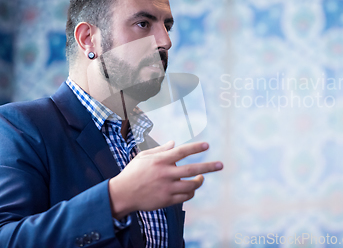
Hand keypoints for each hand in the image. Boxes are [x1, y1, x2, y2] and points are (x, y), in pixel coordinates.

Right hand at [108, 141, 222, 218]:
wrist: (122, 194)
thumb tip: (174, 143)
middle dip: (208, 167)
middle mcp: (165, 174)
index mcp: (160, 161)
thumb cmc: (132, 173)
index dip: (195, 148)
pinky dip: (190, 192)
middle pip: (192, 169)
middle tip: (220, 165)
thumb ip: (160, 150)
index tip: (207, 145)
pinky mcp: (167, 200)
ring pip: (191, 185)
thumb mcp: (143, 157)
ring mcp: (167, 188)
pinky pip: (185, 196)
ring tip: (202, 177)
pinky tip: (191, 188)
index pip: (182, 152)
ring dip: (200, 181)